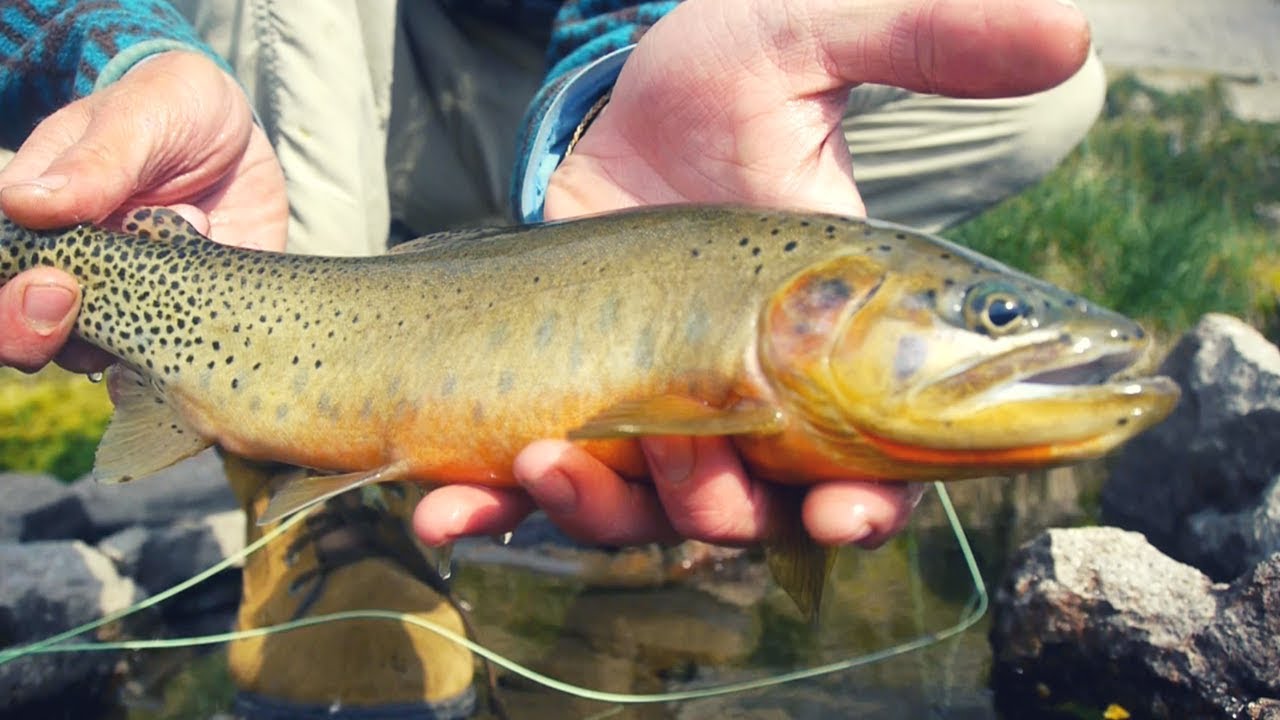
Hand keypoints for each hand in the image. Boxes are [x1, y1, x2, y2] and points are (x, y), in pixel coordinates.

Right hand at [0, 50, 286, 372]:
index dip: (11, 306)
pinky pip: (185, 359)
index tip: (52, 286)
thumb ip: (94, 160)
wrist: (237, 128)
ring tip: (182, 243)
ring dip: (136, 330)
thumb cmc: (167, 109)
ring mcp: (139, 302)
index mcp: (41, 228)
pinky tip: (210, 318)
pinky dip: (192, 351)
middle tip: (77, 301)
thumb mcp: (138, 116)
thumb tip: (24, 204)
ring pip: (107, 357)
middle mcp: (82, 276)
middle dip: (43, 336)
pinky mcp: (197, 316)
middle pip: (36, 339)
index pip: (1, 287)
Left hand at [412, 0, 1089, 547]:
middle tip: (691, 468)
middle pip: (748, 511)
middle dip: (718, 509)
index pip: (870, 462)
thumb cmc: (718, 76)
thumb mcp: (804, 43)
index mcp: (825, 348)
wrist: (603, 101)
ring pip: (638, 513)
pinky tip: (442, 507)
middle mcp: (745, 400)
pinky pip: (529, 487)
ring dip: (596, 512)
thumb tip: (1071, 33)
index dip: (867, 504)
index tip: (847, 510)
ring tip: (546, 461)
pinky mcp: (562, 405)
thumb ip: (925, 38)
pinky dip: (489, 508)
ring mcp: (647, 411)